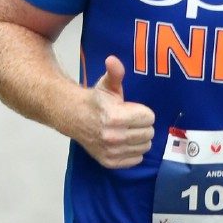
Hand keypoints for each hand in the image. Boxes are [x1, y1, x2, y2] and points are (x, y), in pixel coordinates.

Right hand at [78, 55, 155, 169]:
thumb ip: (115, 73)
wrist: (73, 117)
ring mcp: (112, 152)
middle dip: (142, 125)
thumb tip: (112, 60)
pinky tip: (124, 142)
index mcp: (115, 117)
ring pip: (145, 147)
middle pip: (149, 133)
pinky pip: (136, 159)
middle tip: (130, 120)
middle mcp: (113, 137)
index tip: (131, 109)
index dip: (143, 111)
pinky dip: (133, 151)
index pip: (149, 118)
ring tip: (127, 130)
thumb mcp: (107, 84)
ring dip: (139, 138)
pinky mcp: (110, 162)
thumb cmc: (96, 101)